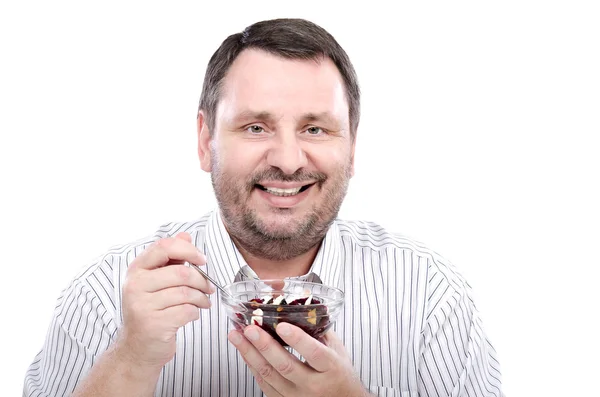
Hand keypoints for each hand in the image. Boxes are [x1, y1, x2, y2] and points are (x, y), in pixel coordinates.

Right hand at [116, 232, 214, 369]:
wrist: (137, 348)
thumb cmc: (151, 310)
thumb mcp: (155, 281)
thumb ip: (170, 258)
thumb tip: (185, 235)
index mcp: (136, 269)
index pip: (164, 247)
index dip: (188, 250)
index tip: (202, 260)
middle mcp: (135, 285)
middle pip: (181, 273)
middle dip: (202, 280)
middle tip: (209, 288)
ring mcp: (142, 306)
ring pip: (186, 293)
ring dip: (202, 298)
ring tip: (203, 302)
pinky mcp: (153, 325)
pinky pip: (187, 311)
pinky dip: (196, 312)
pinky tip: (193, 314)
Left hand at [228, 323, 370, 396]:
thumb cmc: (340, 374)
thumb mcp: (338, 350)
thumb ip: (320, 328)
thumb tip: (303, 299)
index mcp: (331, 368)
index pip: (314, 353)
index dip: (297, 339)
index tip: (282, 325)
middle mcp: (314, 385)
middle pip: (286, 365)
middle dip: (264, 345)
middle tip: (249, 329)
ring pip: (270, 376)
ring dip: (250, 354)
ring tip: (236, 337)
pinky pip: (265, 386)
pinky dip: (253, 367)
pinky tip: (245, 353)